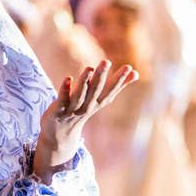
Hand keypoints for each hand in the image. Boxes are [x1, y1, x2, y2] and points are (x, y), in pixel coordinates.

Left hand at [35, 60, 137, 180]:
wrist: (60, 134)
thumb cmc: (83, 110)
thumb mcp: (101, 99)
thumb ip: (117, 86)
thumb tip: (136, 73)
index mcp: (99, 102)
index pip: (111, 89)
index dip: (119, 79)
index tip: (129, 67)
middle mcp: (88, 106)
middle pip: (95, 90)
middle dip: (101, 76)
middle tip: (106, 61)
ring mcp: (73, 109)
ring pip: (80, 95)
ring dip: (84, 81)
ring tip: (89, 67)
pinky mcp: (59, 110)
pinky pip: (62, 99)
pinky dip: (65, 89)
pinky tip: (68, 78)